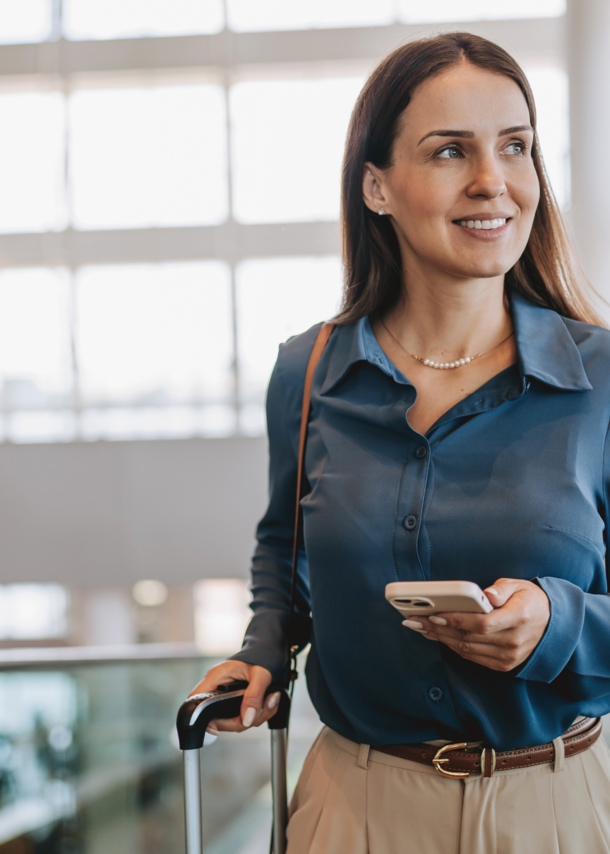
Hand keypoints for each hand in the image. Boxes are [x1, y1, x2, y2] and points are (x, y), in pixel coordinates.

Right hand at [189, 660, 278, 733]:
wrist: (268, 651)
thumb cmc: (260, 656)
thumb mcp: (260, 673)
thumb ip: (254, 695)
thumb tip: (247, 718)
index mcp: (216, 677)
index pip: (196, 700)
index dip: (202, 718)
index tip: (219, 727)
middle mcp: (218, 688)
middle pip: (219, 720)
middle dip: (243, 720)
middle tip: (262, 708)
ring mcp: (226, 698)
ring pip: (235, 721)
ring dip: (257, 717)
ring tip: (271, 700)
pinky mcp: (236, 703)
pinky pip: (245, 718)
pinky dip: (260, 714)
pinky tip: (269, 701)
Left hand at [403, 578, 549, 671]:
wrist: (553, 626)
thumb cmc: (531, 601)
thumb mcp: (520, 586)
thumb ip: (502, 589)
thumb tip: (486, 595)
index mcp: (519, 618)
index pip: (482, 623)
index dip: (456, 620)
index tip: (434, 614)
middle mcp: (513, 641)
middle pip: (468, 638)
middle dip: (438, 628)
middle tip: (414, 620)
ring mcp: (508, 657)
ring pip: (466, 649)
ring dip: (440, 638)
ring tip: (420, 627)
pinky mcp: (503, 665)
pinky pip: (472, 656)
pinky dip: (452, 646)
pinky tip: (438, 635)